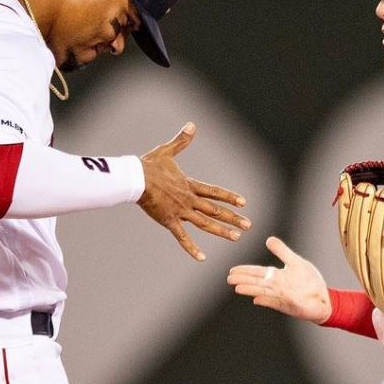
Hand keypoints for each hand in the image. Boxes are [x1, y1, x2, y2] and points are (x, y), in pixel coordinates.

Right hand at [139, 122, 250, 260]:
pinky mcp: (169, 221)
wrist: (135, 178)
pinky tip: (202, 258)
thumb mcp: (167, 151)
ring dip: (222, 231)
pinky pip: (182, 237)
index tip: (244, 202)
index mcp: (190, 185)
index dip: (229, 197)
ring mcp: (181, 211)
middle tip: (249, 225)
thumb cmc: (149, 165)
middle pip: (215, 210)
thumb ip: (182, 140)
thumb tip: (192, 125)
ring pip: (205, 224)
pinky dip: (192, 248)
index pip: (215, 192)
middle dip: (233, 217)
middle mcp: (189, 199)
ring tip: (237, 237)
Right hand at [227, 236, 331, 322]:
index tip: (232, 270)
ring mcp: (282, 297)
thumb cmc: (310, 282)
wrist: (324, 298)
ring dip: (251, 290)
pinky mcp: (289, 306)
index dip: (245, 271)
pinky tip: (256, 300)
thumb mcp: (296, 262)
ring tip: (238, 288)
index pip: (257, 272)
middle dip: (243, 280)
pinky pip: (276, 303)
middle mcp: (276, 286)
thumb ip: (282, 252)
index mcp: (276, 276)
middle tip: (229, 279)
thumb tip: (268, 239)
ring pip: (263, 292)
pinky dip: (267, 302)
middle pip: (257, 282)